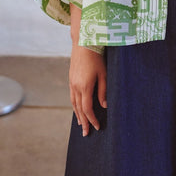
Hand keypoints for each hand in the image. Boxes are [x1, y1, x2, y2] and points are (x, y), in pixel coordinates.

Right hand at [69, 4, 106, 135]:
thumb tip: (103, 106)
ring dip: (77, 115)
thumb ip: (103, 91)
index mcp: (84, 87)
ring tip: (81, 124)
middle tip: (86, 133)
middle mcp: (75, 86)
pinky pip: (71, 96)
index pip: (87, 109)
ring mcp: (71, 82)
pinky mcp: (71, 78)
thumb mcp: (104, 74)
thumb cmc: (97, 57)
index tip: (97, 127)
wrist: (84, 41)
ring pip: (73, 103)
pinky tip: (77, 108)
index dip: (92, 120)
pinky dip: (74, 105)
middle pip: (78, 109)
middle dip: (83, 122)